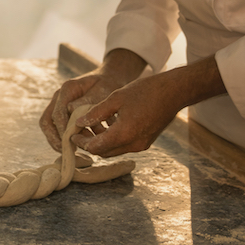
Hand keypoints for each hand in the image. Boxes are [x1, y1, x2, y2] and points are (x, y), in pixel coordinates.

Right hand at [39, 49, 145, 151]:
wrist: (110, 78)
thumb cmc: (108, 84)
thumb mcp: (103, 91)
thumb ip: (88, 101)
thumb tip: (71, 110)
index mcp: (68, 89)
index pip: (58, 114)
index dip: (63, 131)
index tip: (71, 143)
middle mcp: (59, 96)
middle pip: (47, 121)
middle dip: (54, 139)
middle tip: (65, 151)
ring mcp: (59, 104)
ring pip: (50, 126)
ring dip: (58, 140)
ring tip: (70, 152)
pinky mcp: (64, 112)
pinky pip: (57, 128)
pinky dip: (64, 138)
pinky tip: (76, 146)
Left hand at [71, 57, 225, 157]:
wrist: (173, 92)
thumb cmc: (145, 91)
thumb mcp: (116, 98)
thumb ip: (96, 112)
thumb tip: (79, 123)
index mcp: (124, 133)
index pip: (96, 147)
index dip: (81, 142)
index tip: (71, 134)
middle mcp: (133, 144)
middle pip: (104, 152)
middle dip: (89, 145)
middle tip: (78, 133)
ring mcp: (141, 145)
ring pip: (114, 151)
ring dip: (101, 144)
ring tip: (89, 130)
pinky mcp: (146, 143)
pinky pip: (124, 146)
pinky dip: (112, 142)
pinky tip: (106, 129)